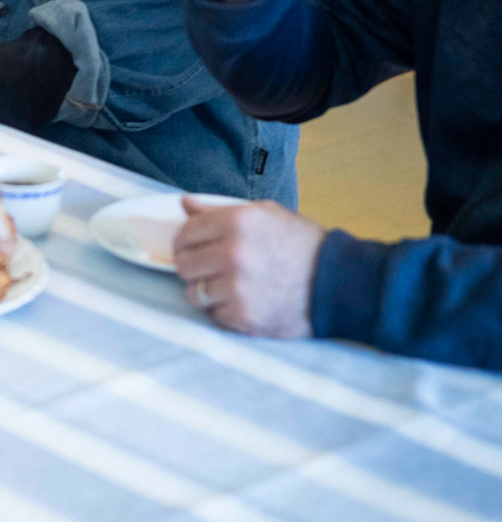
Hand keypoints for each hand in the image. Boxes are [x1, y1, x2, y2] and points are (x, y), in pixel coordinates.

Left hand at [173, 197, 324, 337]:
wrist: (338, 283)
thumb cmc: (303, 245)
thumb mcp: (266, 215)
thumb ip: (221, 209)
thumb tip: (186, 204)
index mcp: (236, 222)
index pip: (185, 232)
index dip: (184, 240)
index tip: (189, 246)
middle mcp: (232, 253)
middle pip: (184, 264)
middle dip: (192, 266)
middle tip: (204, 268)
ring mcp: (236, 288)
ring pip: (194, 292)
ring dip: (205, 290)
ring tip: (225, 286)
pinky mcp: (243, 317)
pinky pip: (213, 315)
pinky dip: (222, 310)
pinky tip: (240, 301)